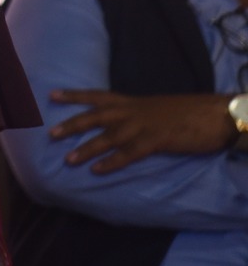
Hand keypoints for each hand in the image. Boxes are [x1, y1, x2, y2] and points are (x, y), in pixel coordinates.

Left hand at [48, 89, 235, 173]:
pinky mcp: (157, 141)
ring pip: (109, 136)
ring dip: (87, 149)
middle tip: (51, 133)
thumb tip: (124, 121)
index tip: (51, 95)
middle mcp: (134, 111)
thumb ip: (138, 114)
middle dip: (72, 124)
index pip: (97, 95)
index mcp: (134, 102)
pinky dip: (112, 162)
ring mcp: (145, 125)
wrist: (215, 113)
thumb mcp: (156, 108)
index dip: (74, 95)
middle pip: (96, 116)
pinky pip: (130, 153)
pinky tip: (97, 170)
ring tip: (68, 160)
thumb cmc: (188, 112)